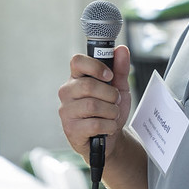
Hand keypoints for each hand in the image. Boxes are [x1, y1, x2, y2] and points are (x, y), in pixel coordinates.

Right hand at [58, 45, 131, 161]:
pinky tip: (108, 127)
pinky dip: (109, 125)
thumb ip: (120, 69)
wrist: (111, 138)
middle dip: (110, 94)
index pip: (77, 61)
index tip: (110, 76)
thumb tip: (121, 49)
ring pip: (92, 105)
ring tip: (112, 115)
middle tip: (115, 100)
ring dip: (111, 111)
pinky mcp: (70, 129)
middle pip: (88, 85)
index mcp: (76, 78)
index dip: (95, 66)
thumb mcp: (119, 87)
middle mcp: (67, 92)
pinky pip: (94, 124)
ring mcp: (66, 111)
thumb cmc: (110, 109)